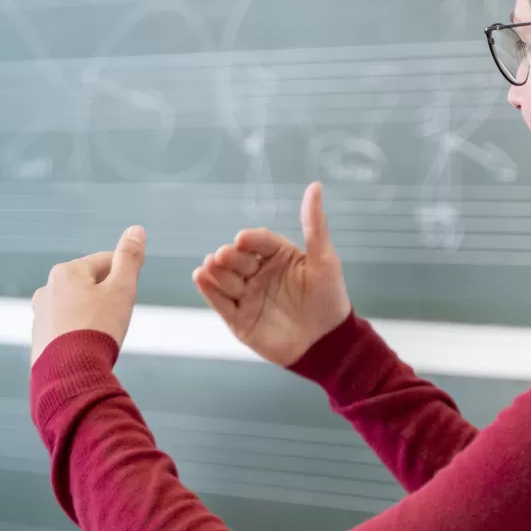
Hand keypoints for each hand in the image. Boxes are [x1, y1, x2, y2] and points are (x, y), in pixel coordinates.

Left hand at [31, 225, 146, 364]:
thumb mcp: (122, 289)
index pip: (105, 262)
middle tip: (117, 320)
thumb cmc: (99, 329)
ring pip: (76, 307)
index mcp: (67, 271)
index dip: (124, 278)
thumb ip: (130, 258)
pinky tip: (87, 349)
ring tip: (102, 337)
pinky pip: (65, 329)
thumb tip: (137, 229)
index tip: (130, 297)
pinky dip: (78, 334)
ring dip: (92, 316)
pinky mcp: (39, 338)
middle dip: (106, 298)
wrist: (69, 374)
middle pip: (89, 285)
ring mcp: (40, 314)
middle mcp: (47, 288)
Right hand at [193, 182, 350, 365]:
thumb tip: (315, 186)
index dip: (250, 240)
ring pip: (226, 279)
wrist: (327, 344)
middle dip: (229, 256)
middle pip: (238, 259)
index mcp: (278, 257)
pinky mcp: (239, 319)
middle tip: (223, 255)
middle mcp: (259, 273)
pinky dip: (209, 290)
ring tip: (209, 266)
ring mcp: (248, 296)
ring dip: (215, 271)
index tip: (243, 239)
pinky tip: (200, 277)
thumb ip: (315, 225)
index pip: (259, 241)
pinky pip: (221, 302)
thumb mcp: (324, 260)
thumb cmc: (330, 299)